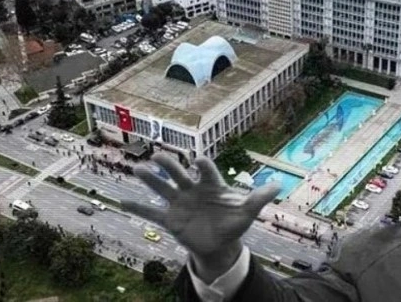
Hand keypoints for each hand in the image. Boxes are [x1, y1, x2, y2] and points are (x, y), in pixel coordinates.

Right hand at [121, 154, 279, 276]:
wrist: (220, 244)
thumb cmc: (234, 223)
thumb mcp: (248, 212)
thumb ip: (259, 198)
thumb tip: (278, 185)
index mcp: (211, 185)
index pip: (206, 171)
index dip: (203, 165)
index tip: (197, 161)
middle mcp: (192, 190)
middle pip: (179, 174)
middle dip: (169, 165)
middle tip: (158, 155)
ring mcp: (179, 203)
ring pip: (162, 189)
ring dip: (150, 180)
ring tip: (137, 169)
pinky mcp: (171, 220)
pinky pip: (152, 213)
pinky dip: (138, 208)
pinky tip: (122, 201)